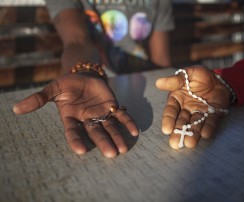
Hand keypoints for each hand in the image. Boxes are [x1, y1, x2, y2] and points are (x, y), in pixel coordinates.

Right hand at [13, 73, 138, 157]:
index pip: (73, 132)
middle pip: (95, 133)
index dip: (76, 141)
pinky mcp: (112, 107)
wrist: (83, 75)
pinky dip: (128, 123)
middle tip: (111, 154)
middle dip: (103, 142)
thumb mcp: (53, 89)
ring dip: (117, 136)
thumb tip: (17, 108)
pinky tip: (135, 131)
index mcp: (72, 118)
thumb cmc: (68, 84)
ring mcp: (101, 114)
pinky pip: (121, 116)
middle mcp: (87, 119)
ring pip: (110, 127)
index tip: (81, 151)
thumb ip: (39, 98)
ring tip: (124, 148)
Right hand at [156, 65, 230, 148]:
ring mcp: (200, 112)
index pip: (171, 111)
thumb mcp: (187, 74)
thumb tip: (158, 82)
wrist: (219, 77)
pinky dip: (208, 127)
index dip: (168, 120)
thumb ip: (175, 80)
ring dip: (192, 133)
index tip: (166, 130)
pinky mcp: (214, 113)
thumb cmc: (199, 76)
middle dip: (178, 132)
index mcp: (177, 99)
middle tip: (175, 144)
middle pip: (181, 121)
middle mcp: (187, 108)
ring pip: (195, 123)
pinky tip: (205, 135)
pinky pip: (211, 121)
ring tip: (190, 144)